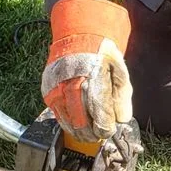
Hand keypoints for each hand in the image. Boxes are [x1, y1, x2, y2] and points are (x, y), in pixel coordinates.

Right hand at [41, 0, 131, 141]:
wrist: (78, 37)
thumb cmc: (101, 55)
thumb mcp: (119, 72)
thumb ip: (122, 97)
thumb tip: (122, 120)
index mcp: (93, 80)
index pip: (101, 117)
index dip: (106, 128)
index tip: (109, 129)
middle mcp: (72, 85)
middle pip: (83, 124)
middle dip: (93, 134)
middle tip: (99, 134)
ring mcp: (57, 89)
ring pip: (69, 123)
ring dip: (80, 132)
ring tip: (89, 132)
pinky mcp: (48, 91)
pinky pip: (58, 115)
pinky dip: (68, 122)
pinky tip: (77, 122)